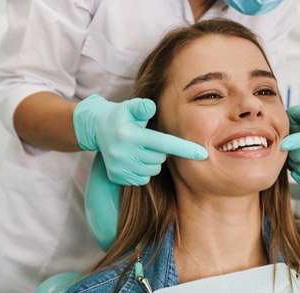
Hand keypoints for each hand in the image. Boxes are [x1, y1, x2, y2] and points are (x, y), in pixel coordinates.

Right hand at [73, 94, 207, 184]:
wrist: (97, 129)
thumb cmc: (122, 115)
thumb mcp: (130, 107)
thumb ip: (142, 107)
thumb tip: (151, 106)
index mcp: (130, 135)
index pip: (164, 144)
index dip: (185, 149)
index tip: (203, 154)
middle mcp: (123, 153)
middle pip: (160, 158)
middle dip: (160, 150)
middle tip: (148, 140)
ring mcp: (119, 167)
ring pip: (153, 170)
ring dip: (152, 161)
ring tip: (140, 148)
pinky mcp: (117, 177)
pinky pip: (142, 179)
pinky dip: (143, 170)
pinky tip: (134, 159)